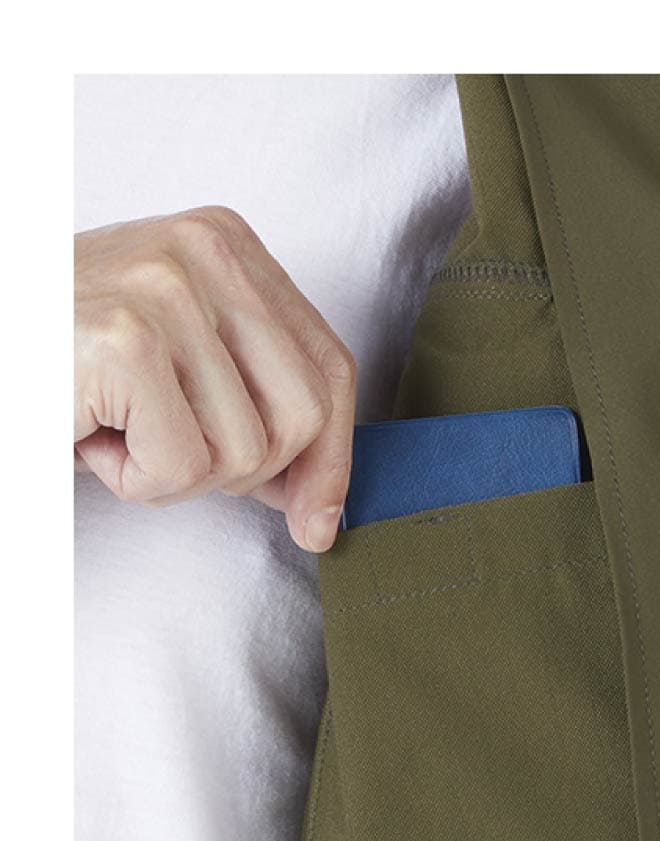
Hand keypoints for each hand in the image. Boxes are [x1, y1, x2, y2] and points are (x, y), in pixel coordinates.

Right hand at [75, 207, 355, 551]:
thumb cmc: (69, 360)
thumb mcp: (183, 367)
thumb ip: (260, 412)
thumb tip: (320, 505)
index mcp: (232, 247)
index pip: (332, 366)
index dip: (334, 455)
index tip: (317, 518)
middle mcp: (208, 253)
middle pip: (304, 414)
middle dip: (247, 470)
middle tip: (174, 452)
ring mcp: (167, 291)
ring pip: (245, 451)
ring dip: (178, 475)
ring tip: (119, 431)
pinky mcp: (126, 341)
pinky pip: (183, 466)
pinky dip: (137, 481)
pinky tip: (92, 437)